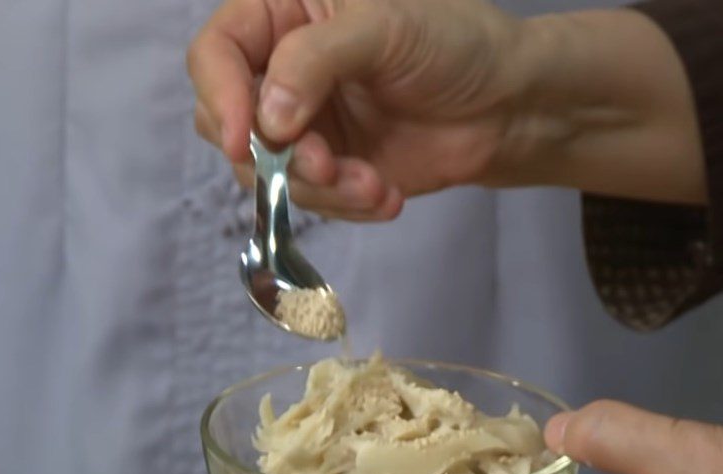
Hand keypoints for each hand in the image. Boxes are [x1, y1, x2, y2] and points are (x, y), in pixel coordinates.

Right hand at [187, 0, 705, 220]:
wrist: (504, 107)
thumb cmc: (452, 44)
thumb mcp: (383, 29)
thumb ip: (316, 61)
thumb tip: (267, 119)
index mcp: (283, 16)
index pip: (218, 53)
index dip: (222, 97)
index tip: (248, 140)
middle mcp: (283, 73)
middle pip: (231, 123)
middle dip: (275, 157)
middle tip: (326, 166)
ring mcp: (307, 128)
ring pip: (270, 174)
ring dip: (320, 190)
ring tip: (373, 186)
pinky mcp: (333, 172)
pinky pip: (314, 202)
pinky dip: (346, 206)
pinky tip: (386, 197)